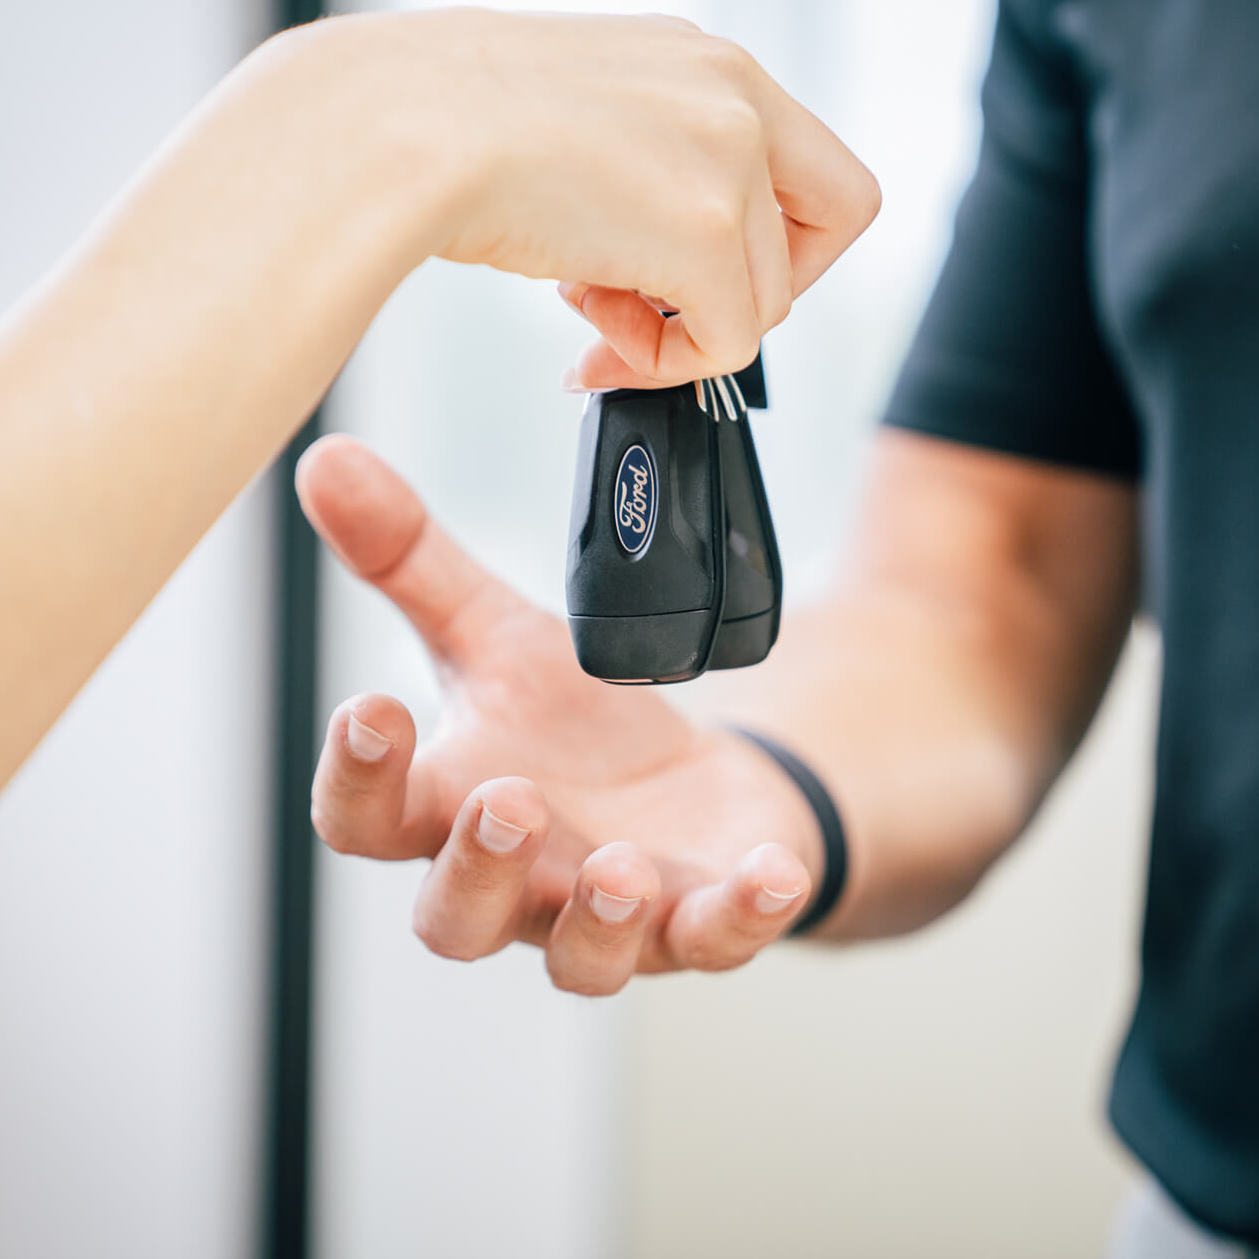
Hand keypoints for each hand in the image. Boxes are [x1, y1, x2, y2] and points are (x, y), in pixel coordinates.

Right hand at [296, 435, 823, 993]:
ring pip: (580, 960)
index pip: (367, 822)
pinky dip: (741, 916)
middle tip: (511, 799)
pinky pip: (713, 937)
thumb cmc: (569, 722)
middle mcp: (517, 882)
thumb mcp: (496, 632)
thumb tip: (326, 460)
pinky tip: (771, 875)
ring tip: (621, 863)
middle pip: (456, 920)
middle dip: (478, 868)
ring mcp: (609, 913)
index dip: (357, 779)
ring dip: (596, 921)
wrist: (681, 782)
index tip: (370, 707)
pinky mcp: (696, 918)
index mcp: (450, 807)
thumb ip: (411, 561)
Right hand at [301, 9, 878, 390]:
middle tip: (663, 304)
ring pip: (766, 301)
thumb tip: (654, 262)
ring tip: (589, 311)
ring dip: (678, 329)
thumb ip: (647, 177)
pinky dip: (666, 363)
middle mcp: (735, 96)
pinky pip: (728, 345)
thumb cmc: (451, 125)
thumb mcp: (581, 132)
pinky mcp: (707, 236)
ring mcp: (730, 163)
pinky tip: (593, 337)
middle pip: (831, 228)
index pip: (812, 164)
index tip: (703, 271)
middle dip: (751, 286)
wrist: (397, 129)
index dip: (777, 239)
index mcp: (704, 65)